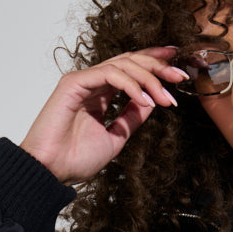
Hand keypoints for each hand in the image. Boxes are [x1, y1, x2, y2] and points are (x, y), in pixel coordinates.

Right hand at [20, 48, 187, 183]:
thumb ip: (132, 117)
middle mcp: (92, 83)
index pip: (131, 69)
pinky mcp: (74, 82)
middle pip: (130, 60)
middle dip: (158, 65)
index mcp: (100, 94)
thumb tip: (153, 102)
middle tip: (180, 76)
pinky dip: (131, 85)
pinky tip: (145, 100)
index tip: (178, 68)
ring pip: (123, 64)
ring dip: (149, 79)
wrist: (52, 171)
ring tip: (165, 97)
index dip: (155, 63)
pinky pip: (110, 74)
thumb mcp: (117, 137)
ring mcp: (83, 81)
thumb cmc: (76, 159)